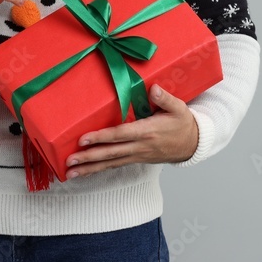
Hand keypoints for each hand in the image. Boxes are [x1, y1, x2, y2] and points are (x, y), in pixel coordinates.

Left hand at [64, 85, 198, 178]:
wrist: (192, 144)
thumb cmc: (183, 123)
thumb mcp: (178, 107)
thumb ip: (164, 98)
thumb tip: (153, 88)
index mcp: (148, 131)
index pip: (120, 135)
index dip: (102, 137)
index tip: (84, 139)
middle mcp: (140, 146)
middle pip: (111, 153)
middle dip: (89, 157)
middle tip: (69, 161)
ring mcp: (138, 155)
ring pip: (111, 163)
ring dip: (90, 168)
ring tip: (71, 173)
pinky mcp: (137, 159)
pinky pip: (115, 165)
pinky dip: (100, 169)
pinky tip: (86, 171)